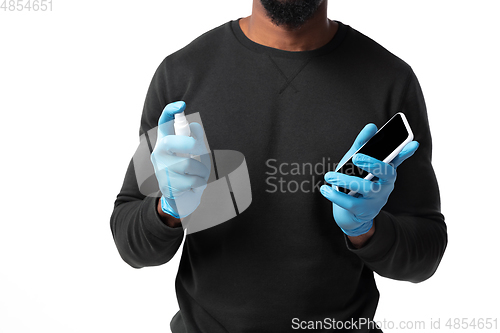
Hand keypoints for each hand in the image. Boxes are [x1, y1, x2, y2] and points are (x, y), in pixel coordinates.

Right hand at [150, 101, 210, 218]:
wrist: (179, 199)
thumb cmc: (187, 172)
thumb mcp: (192, 153)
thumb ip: (194, 138)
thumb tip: (194, 127)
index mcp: (164, 142)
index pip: (163, 123)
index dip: (170, 111)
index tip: (181, 105)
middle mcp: (158, 153)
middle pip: (174, 141)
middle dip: (193, 145)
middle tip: (199, 152)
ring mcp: (161, 169)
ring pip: (188, 164)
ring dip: (201, 170)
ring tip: (199, 175)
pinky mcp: (167, 185)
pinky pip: (192, 179)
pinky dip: (200, 182)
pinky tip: (195, 185)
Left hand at [320, 123, 418, 235]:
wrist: (352, 211)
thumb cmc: (357, 180)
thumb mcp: (358, 162)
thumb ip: (363, 144)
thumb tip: (371, 126)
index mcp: (386, 171)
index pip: (396, 159)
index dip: (404, 152)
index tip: (412, 143)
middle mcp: (385, 185)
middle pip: (386, 174)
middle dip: (373, 164)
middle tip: (357, 156)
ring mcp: (376, 199)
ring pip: (365, 188)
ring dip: (345, 181)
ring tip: (329, 175)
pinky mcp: (363, 210)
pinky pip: (350, 203)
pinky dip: (336, 196)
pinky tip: (325, 189)